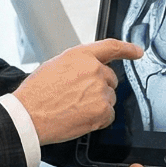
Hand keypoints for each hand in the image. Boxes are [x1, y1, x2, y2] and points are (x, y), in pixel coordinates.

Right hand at [13, 40, 141, 143]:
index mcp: (81, 55)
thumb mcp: (55, 66)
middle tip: (78, 97)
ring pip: (109, 98)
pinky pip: (109, 115)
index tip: (137, 52)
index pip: (112, 47)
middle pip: (110, 79)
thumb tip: (87, 70)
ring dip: (97, 104)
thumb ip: (77, 64)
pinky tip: (79, 117)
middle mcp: (94, 70)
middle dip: (99, 88)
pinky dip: (98, 119)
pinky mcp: (102, 110)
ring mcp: (100, 90)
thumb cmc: (36, 93)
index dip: (127, 49)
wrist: (28, 115)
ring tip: (73, 108)